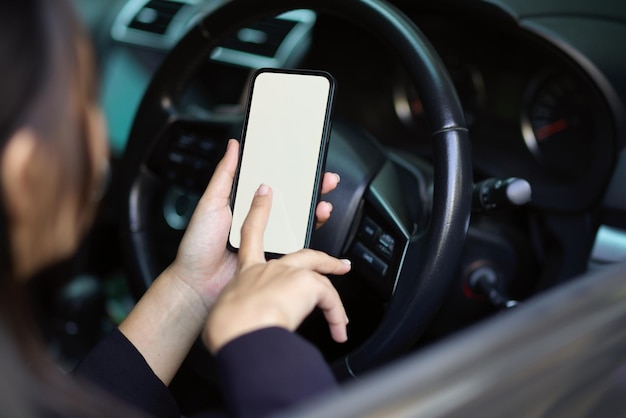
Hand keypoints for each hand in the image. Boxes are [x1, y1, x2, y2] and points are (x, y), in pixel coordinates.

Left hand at [118, 141, 341, 383]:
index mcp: (245, 204)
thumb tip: (233, 146)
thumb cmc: (198, 247)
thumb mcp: (211, 203)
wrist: (199, 284)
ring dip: (315, 207)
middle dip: (311, 187)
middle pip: (291, 200)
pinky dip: (311, 229)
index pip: (272, 183)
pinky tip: (316, 218)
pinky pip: (299, 241)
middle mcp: (260, 220)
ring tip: (322, 198)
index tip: (302, 160)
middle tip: (324, 177)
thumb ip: (225, 175)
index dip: (289, 172)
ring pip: (299, 219)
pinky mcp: (277, 255)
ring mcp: (270, 237)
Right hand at [203, 184, 350, 353]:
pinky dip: (336, 316)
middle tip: (338, 264)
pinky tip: (338, 330)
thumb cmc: (228, 327)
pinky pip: (330, 299)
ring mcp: (289, 272)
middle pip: (302, 255)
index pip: (251, 235)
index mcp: (246, 273)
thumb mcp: (227, 316)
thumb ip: (238, 311)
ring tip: (341, 316)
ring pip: (321, 274)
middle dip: (322, 259)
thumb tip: (244, 322)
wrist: (240, 330)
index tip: (264, 193)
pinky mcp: (306, 282)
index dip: (258, 211)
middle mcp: (269, 268)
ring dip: (336, 294)